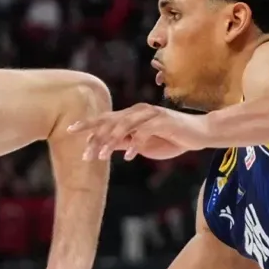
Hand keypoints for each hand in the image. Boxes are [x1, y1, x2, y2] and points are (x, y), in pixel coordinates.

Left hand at [69, 103, 212, 160]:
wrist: (199, 134)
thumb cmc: (170, 139)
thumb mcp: (142, 144)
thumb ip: (124, 142)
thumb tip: (103, 146)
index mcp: (131, 116)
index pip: (105, 118)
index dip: (88, 124)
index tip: (69, 131)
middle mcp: (138, 111)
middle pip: (110, 121)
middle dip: (95, 138)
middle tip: (85, 155)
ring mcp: (150, 114)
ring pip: (124, 125)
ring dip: (111, 142)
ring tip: (101, 156)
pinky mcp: (163, 121)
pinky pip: (144, 132)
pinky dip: (135, 143)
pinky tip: (129, 155)